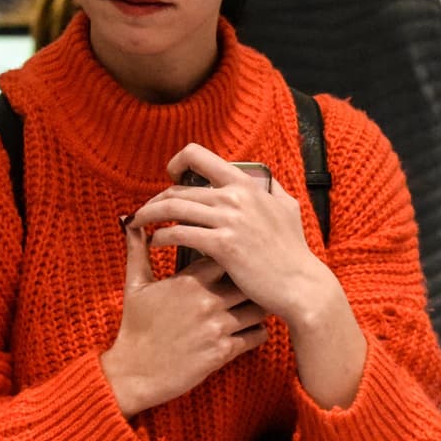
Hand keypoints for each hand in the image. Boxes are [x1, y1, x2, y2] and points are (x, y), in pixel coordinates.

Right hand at [99, 217, 268, 416]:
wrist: (134, 372)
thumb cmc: (135, 327)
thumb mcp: (135, 286)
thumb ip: (138, 251)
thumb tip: (130, 222)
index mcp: (189, 280)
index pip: (227, 255)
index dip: (234, 257)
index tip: (236, 261)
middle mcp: (207, 300)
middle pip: (249, 280)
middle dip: (252, 282)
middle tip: (255, 284)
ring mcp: (217, 326)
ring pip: (258, 308)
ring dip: (258, 307)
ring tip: (254, 307)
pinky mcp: (223, 351)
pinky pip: (257, 335)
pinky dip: (257, 332)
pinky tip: (249, 330)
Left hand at [126, 144, 331, 322]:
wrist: (300, 284)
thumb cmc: (293, 251)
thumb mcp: (288, 209)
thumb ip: (272, 190)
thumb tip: (264, 179)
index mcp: (246, 184)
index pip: (198, 155)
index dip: (176, 164)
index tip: (170, 180)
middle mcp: (235, 196)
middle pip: (178, 188)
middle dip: (155, 200)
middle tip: (144, 212)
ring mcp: (229, 220)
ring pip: (173, 208)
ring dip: (149, 215)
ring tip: (139, 225)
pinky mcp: (222, 245)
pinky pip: (179, 234)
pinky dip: (161, 237)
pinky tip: (155, 243)